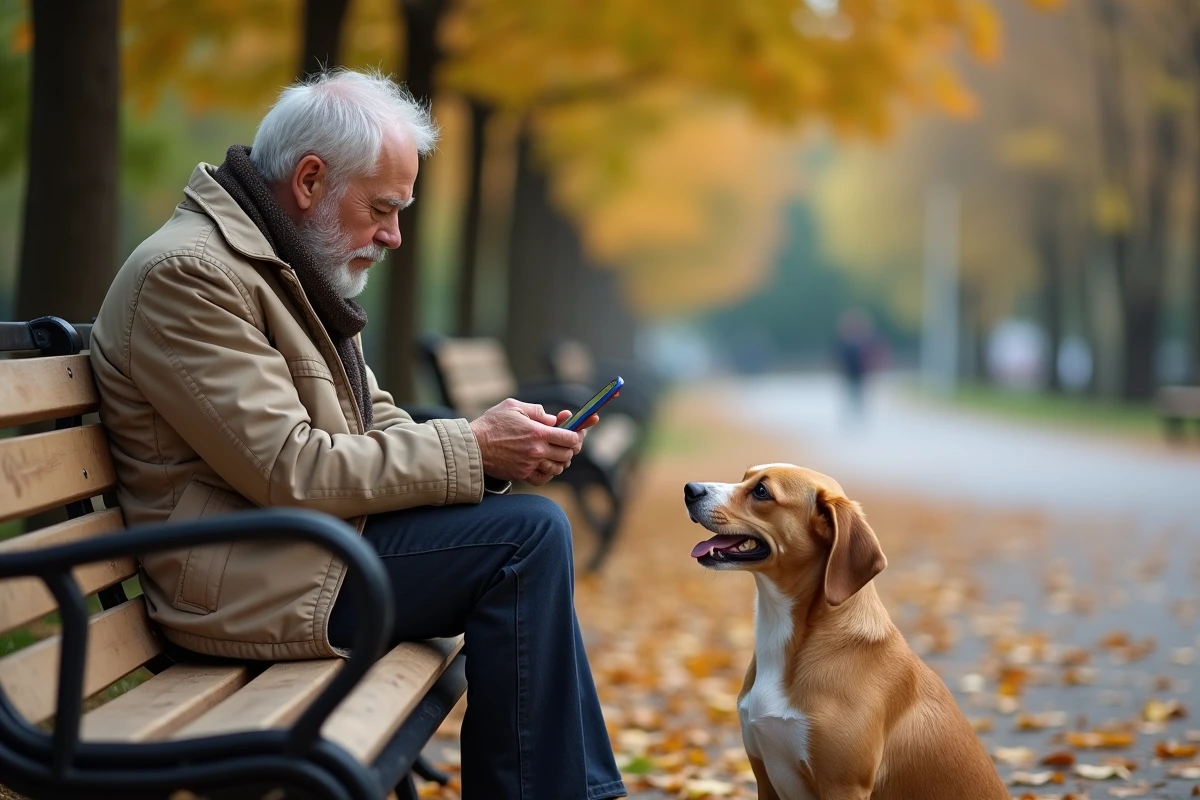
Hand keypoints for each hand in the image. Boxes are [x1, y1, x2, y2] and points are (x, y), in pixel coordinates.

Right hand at [469, 399, 585, 484]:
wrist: (472, 446)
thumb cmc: (491, 423)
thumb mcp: (514, 406)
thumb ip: (537, 411)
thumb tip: (553, 419)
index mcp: (537, 433)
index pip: (570, 438)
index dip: (577, 435)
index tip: (576, 432)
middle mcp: (536, 451)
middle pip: (567, 454)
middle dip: (571, 448)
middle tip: (567, 442)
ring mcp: (530, 465)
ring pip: (558, 468)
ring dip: (561, 461)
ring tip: (556, 452)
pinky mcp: (522, 475)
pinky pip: (544, 479)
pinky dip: (549, 473)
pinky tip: (545, 465)